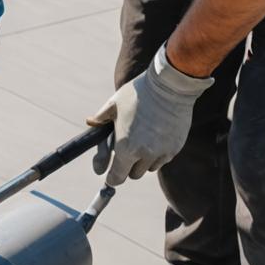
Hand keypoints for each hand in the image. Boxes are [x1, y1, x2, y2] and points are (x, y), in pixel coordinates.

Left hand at [87, 46, 213, 187]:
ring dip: (144, 160)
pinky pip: (163, 158)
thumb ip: (100, 119)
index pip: (116, 178)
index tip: (110, 173)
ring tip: (143, 139)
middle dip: (128, 166)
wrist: (169, 86)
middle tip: (127, 150)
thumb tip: (90, 123)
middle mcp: (143, 154)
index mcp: (124, 147)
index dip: (112, 177)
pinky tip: (157, 135)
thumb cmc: (138, 93)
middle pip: (133, 175)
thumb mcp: (114, 104)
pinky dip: (158, 152)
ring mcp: (161, 152)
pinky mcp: (175, 148)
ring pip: (149, 167)